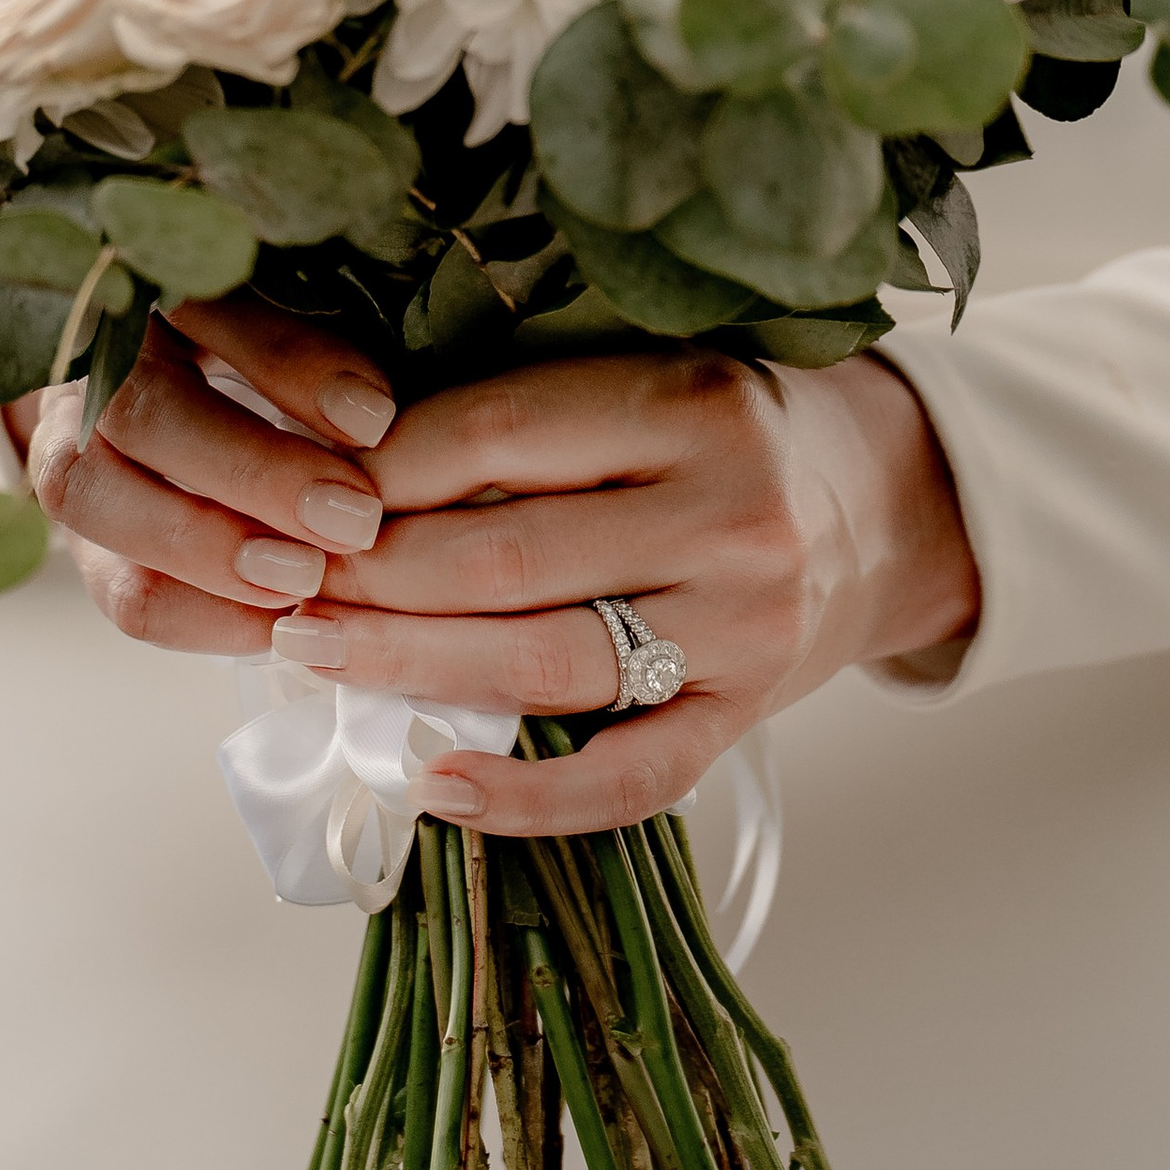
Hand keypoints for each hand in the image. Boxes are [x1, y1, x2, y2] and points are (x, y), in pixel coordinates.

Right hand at [23, 303, 400, 627]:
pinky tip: (277, 625)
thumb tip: (370, 415)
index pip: (205, 313)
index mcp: (148, 291)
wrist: (150, 401)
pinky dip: (202, 617)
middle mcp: (89, 368)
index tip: (374, 416)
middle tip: (351, 518)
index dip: (289, 367)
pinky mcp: (85, 548)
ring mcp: (68, 457)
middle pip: (140, 415)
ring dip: (211, 552)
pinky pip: (126, 593)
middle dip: (252, 473)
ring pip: (102, 503)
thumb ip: (312, 355)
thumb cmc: (252, 359)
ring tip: (307, 579)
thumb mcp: (283, 328)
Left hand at [28, 308, 980, 837]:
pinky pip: (627, 779)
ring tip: (310, 654)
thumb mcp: (661, 372)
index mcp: (696, 404)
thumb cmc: (741, 427)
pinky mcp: (746, 718)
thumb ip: (538, 409)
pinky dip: (528, 798)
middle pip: (505, 558)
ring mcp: (742, 630)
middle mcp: (730, 518)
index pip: (496, 435)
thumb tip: (348, 457)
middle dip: (368, 575)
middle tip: (273, 576)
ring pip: (545, 664)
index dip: (377, 467)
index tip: (296, 483)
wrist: (896, 504)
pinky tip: (435, 789)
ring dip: (409, 667)